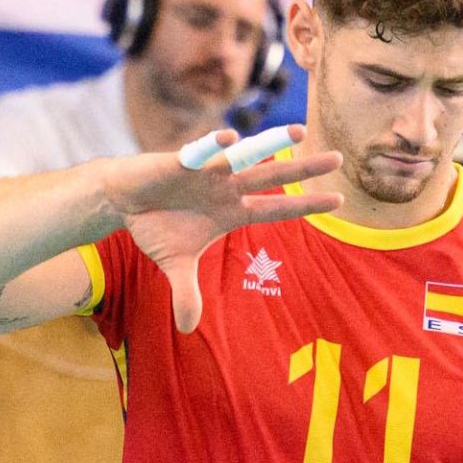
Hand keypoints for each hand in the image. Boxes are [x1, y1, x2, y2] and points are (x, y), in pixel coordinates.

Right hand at [101, 125, 342, 332]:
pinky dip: (214, 147)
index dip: (306, 205)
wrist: (123, 201)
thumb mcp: (174, 265)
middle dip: (305, 169)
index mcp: (232, 211)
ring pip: (247, 157)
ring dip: (271, 144)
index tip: (338, 201)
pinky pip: (200, 153)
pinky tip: (230, 140)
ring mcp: (207, 171)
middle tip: (339, 159)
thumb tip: (187, 329)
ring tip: (299, 133)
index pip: (277, 209)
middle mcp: (227, 187)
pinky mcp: (180, 161)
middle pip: (273, 177)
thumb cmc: (155, 226)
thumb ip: (186, 292)